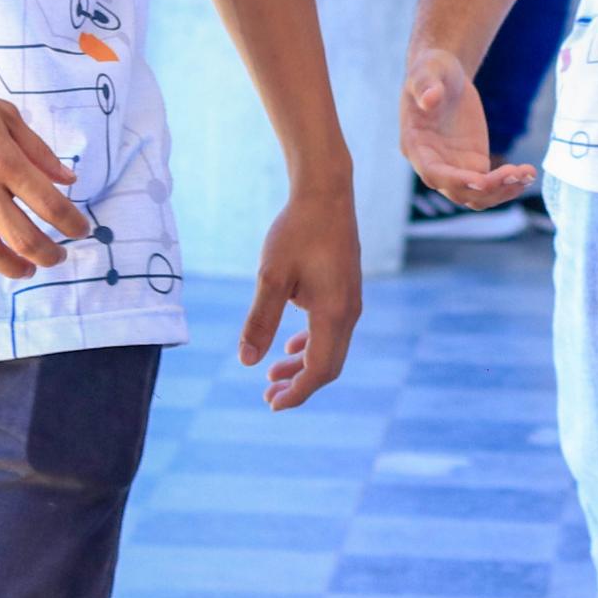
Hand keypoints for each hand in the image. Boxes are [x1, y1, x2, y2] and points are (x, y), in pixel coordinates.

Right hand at [0, 66, 90, 280]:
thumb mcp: (5, 114)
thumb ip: (38, 150)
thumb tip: (69, 179)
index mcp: (5, 160)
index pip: (50, 204)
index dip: (72, 223)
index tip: (82, 231)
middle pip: (23, 238)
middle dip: (48, 255)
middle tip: (58, 257)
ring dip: (12, 268)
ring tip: (26, 270)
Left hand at [250, 190, 364, 409]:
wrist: (326, 193)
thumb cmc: (296, 231)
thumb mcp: (271, 276)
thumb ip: (260, 320)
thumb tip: (246, 362)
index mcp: (333, 312)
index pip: (319, 369)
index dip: (297, 393)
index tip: (271, 404)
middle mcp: (348, 311)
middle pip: (329, 365)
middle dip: (300, 385)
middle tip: (267, 396)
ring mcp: (350, 301)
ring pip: (331, 348)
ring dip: (303, 366)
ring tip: (273, 375)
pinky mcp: (345, 290)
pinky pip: (333, 330)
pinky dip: (312, 345)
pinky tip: (290, 346)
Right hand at [401, 47, 538, 209]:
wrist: (445, 76)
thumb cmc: (432, 70)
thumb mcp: (428, 71)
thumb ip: (425, 85)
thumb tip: (429, 99)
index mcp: (415, 145)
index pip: (433, 173)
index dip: (456, 180)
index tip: (482, 181)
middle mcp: (433, 163)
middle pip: (457, 191)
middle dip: (486, 189)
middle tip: (515, 173)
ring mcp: (454, 167)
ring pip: (476, 196)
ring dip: (501, 192)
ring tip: (527, 175)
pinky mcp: (473, 164)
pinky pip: (489, 185)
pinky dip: (508, 184)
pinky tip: (528, 174)